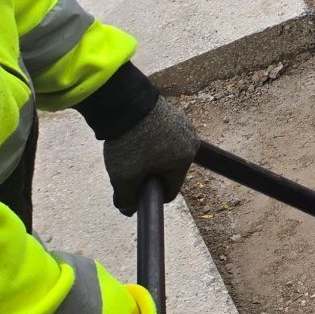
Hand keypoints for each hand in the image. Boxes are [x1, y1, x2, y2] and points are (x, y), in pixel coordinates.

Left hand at [102, 97, 198, 215]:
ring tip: (131, 151)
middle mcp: (190, 142)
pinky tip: (136, 138)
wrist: (125, 104)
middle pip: (169, 171)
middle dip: (150, 174)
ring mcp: (184, 126)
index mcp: (185, 159)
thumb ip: (127, 199)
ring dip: (150, 158)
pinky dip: (151, 142)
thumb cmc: (130, 141)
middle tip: (130, 169)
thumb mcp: (124, 177)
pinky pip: (164, 138)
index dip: (150, 195)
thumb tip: (128, 210)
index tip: (134, 188)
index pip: (170, 191)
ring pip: (166, 154)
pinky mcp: (174, 115)